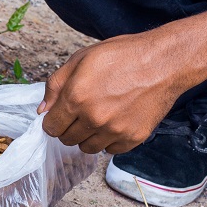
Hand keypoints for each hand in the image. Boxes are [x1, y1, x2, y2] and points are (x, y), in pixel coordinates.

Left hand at [38, 32, 191, 154]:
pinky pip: (110, 150)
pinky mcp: (132, 138)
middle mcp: (93, 118)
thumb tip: (43, 110)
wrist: (163, 62)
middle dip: (69, 128)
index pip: (51, 127)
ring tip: (99, 116)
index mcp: (76, 98)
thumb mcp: (81, 58)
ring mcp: (114, 131)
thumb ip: (56, 85)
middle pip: (67, 139)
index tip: (60, 116)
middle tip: (82, 112)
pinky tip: (116, 121)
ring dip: (88, 136)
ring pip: (87, 148)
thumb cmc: (123, 56)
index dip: (53, 121)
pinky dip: (109, 139)